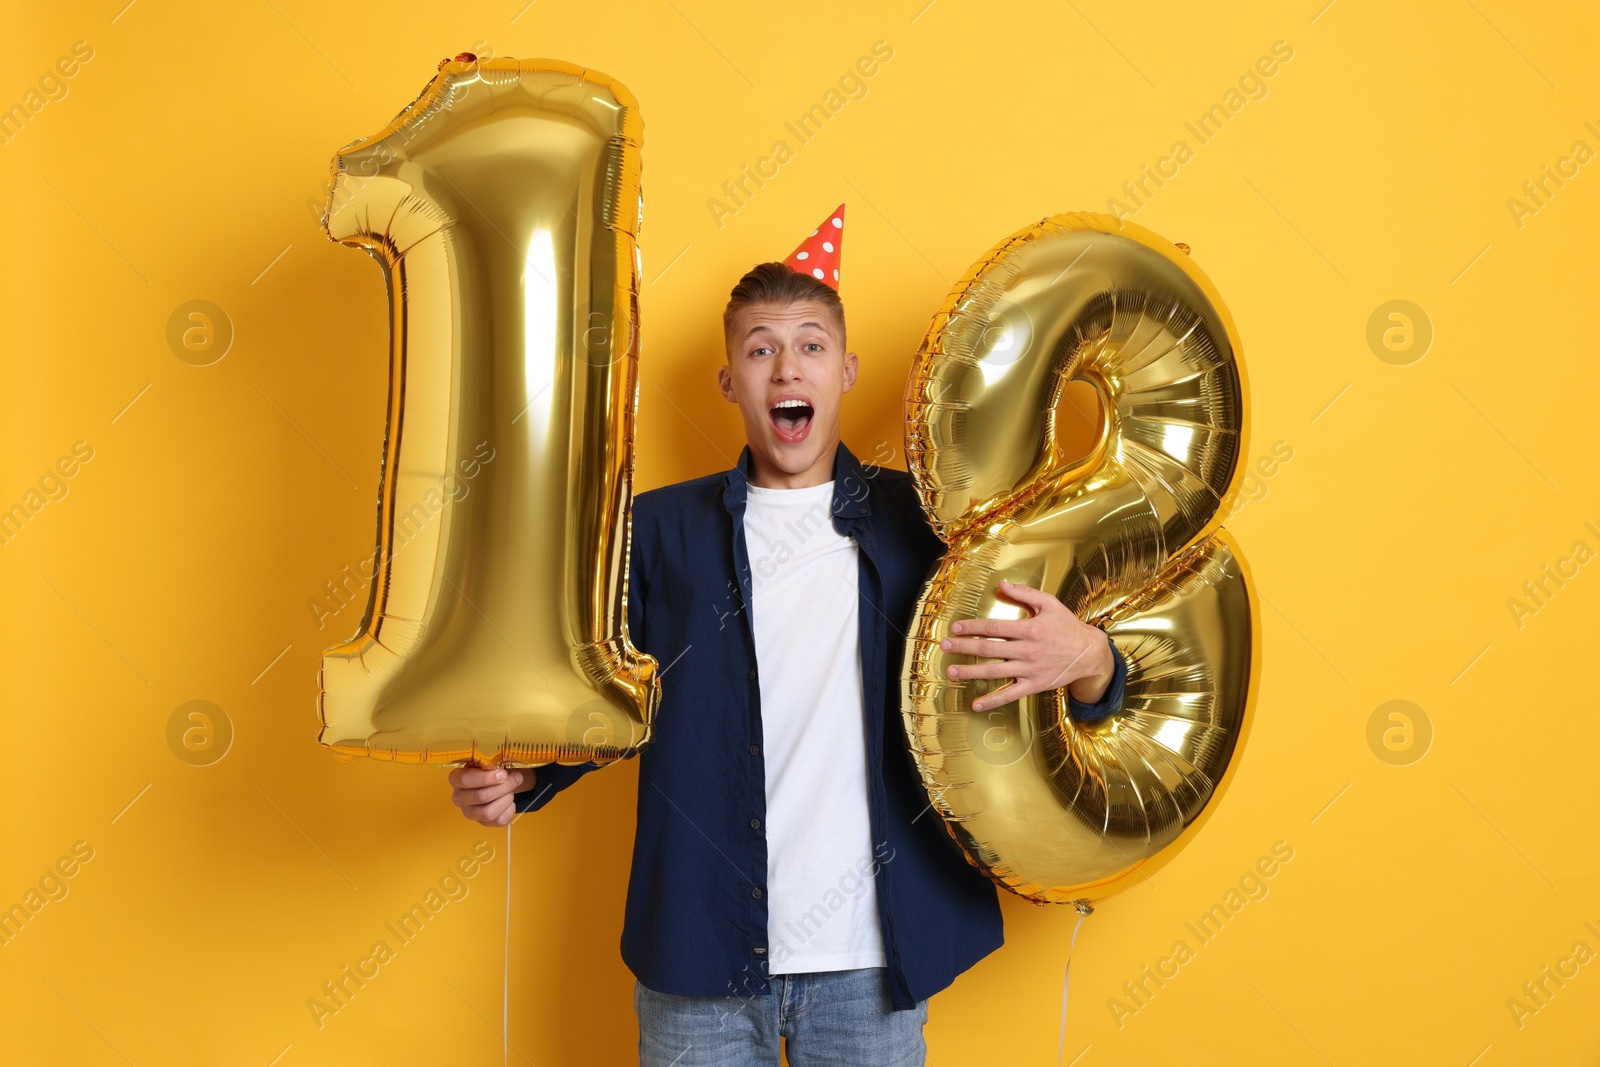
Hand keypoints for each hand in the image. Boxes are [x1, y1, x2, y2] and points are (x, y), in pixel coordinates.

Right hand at [448, 764, 535, 826]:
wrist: (494, 783)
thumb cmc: (489, 771)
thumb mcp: (488, 763)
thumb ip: (494, 765)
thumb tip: (505, 774)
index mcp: (456, 779)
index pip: (465, 780)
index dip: (487, 778)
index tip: (503, 774)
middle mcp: (459, 798)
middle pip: (481, 796)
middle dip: (503, 787)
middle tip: (516, 778)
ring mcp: (469, 813)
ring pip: (489, 813)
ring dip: (506, 799)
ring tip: (511, 790)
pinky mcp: (483, 823)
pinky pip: (499, 821)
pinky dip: (510, 809)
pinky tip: (509, 800)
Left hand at [939, 578, 1114, 711]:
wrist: (1089, 653)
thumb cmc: (1067, 626)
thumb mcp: (1049, 603)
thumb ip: (1024, 593)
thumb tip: (1001, 584)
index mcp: (1029, 629)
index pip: (993, 627)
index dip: (972, 628)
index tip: (955, 628)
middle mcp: (1027, 650)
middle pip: (988, 649)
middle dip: (963, 648)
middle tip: (944, 647)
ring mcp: (1029, 670)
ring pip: (994, 672)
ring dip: (970, 672)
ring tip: (950, 672)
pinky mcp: (1033, 685)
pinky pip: (1010, 695)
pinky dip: (992, 700)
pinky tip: (975, 704)